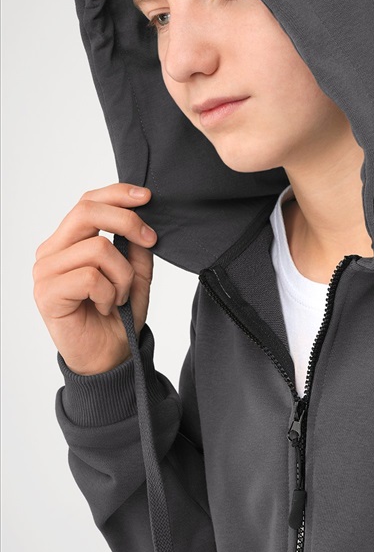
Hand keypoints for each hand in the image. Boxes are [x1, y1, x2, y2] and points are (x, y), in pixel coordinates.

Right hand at [33, 183, 156, 374]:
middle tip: (150, 240)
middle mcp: (51, 252)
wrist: (109, 357)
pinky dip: (109, 292)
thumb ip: (136, 245)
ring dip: (122, 275)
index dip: (118, 193)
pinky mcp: (47, 293)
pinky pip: (90, 277)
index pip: (87, 202)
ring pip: (97, 248)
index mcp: (68, 242)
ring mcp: (45, 272)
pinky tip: (107, 307)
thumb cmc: (118, 316)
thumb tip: (143, 214)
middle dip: (127, 221)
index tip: (148, 197)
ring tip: (119, 296)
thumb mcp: (136, 273)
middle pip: (86, 212)